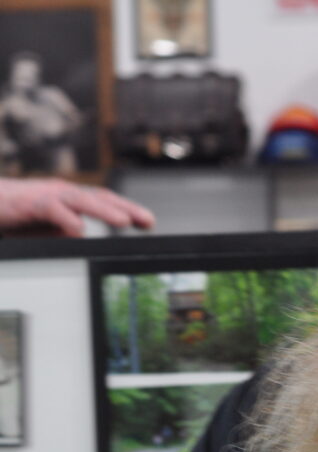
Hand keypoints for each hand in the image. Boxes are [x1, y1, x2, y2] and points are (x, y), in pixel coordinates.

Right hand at [0, 178, 154, 236]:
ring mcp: (47, 195)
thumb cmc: (19, 215)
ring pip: (81, 199)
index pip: (106, 201)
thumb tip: (86, 242)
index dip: (128, 209)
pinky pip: (51, 208)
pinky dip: (66, 218)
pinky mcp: (29, 202)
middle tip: (146, 220)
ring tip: (123, 221)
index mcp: (71, 199)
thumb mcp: (50, 229)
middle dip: (126, 208)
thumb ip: (68, 233)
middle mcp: (63, 193)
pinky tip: (79, 229)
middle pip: (100, 198)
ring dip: (104, 211)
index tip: (149, 222)